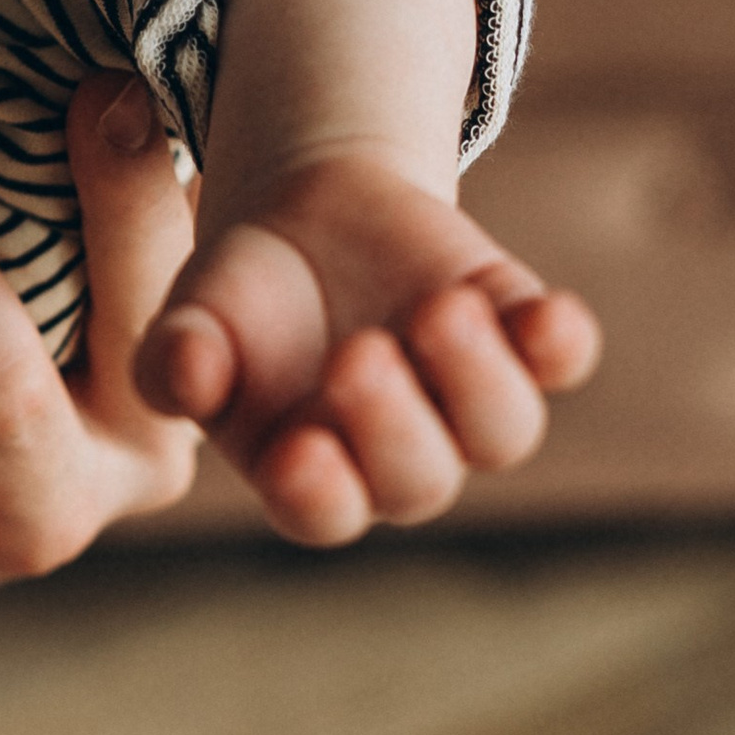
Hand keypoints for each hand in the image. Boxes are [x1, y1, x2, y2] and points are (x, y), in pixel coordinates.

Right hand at [0, 73, 201, 613]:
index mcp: (32, 515)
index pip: (5, 403)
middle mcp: (128, 453)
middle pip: (146, 329)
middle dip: (117, 205)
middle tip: (84, 93)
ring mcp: (166, 375)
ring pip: (191, 268)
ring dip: (165, 165)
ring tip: (133, 62)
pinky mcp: (174, 306)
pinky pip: (185, 225)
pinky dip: (165, 149)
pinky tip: (138, 55)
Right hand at [136, 148, 599, 543]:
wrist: (307, 222)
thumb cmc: (235, 302)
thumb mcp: (189, 321)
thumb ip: (175, 361)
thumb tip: (189, 379)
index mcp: (310, 476)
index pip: (326, 512)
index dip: (321, 493)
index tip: (299, 450)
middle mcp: (399, 456)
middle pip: (419, 478)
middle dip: (393, 424)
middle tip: (357, 355)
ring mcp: (463, 398)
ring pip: (501, 430)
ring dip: (476, 380)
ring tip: (437, 311)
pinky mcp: (514, 332)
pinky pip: (560, 358)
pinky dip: (559, 343)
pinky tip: (547, 314)